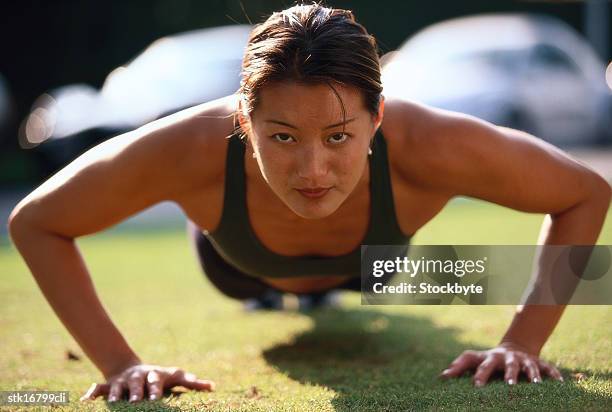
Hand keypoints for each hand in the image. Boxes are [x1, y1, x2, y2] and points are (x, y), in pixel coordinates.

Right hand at [80, 364, 214, 401]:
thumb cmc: (158, 377)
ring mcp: (122, 381)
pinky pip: (97, 388)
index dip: (155, 389)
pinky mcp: (108, 385)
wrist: (131, 367)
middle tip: (135, 402)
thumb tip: (213, 386)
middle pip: (136, 383)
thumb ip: (192, 382)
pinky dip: (91, 393)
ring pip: (116, 386)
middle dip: (135, 392)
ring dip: (114, 394)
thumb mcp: (174, 376)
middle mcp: (137, 377)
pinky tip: (85, 401)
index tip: (156, 399)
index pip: (156, 381)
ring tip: (112, 403)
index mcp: (154, 375)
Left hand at [439, 343, 563, 386]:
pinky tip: (561, 383)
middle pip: (509, 365)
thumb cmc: (489, 358)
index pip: (484, 366)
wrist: (514, 347)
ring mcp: (525, 360)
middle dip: (510, 375)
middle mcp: (509, 358)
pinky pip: (549, 368)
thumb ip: (458, 366)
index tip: (476, 386)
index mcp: (492, 358)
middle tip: (510, 386)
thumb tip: (441, 377)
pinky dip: (554, 374)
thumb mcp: (474, 359)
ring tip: (536, 385)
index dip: (480, 375)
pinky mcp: (539, 363)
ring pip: (530, 366)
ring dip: (533, 374)